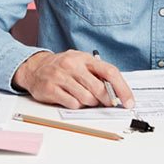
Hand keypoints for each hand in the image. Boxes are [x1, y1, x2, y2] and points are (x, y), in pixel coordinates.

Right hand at [12, 50, 134, 108]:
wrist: (35, 67)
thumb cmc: (63, 67)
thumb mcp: (81, 63)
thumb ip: (98, 74)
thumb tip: (118, 93)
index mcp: (84, 58)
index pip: (109, 72)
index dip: (122, 89)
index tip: (129, 102)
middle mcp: (72, 65)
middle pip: (99, 88)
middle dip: (105, 100)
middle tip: (105, 103)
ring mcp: (60, 77)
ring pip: (87, 99)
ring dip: (89, 103)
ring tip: (83, 97)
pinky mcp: (51, 89)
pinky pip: (72, 104)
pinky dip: (76, 105)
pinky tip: (71, 98)